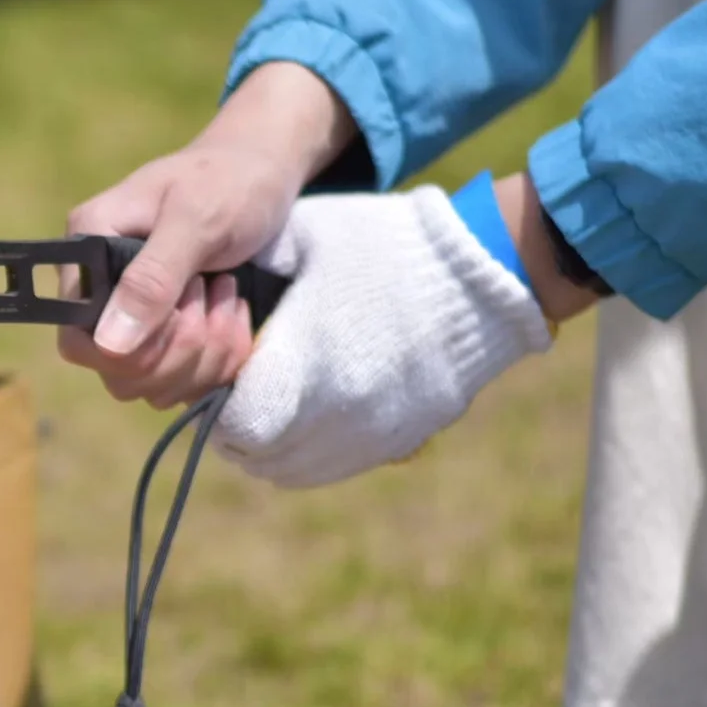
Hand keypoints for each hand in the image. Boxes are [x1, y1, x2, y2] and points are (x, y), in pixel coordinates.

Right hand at [58, 62, 356, 408]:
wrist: (263, 174)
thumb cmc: (227, 181)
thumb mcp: (196, 219)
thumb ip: (152, 278)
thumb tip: (108, 342)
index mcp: (87, 253)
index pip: (78, 340)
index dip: (132, 348)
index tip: (181, 310)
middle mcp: (101, 293)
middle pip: (119, 374)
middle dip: (181, 350)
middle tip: (213, 292)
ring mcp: (134, 321)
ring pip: (154, 386)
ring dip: (208, 353)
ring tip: (227, 294)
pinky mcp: (168, 339)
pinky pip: (185, 385)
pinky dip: (222, 359)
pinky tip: (233, 313)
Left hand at [214, 185, 553, 487]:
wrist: (491, 269)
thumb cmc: (388, 243)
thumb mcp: (307, 235)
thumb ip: (253, 263)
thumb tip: (215, 274)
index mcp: (301, 365)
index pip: (235, 425)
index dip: (217, 409)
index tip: (222, 382)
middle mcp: (333, 413)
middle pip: (259, 455)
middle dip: (240, 430)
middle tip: (240, 395)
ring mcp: (371, 433)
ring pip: (294, 470)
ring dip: (273, 448)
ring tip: (273, 408)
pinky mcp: (402, 439)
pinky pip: (337, 467)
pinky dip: (312, 454)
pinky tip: (312, 419)